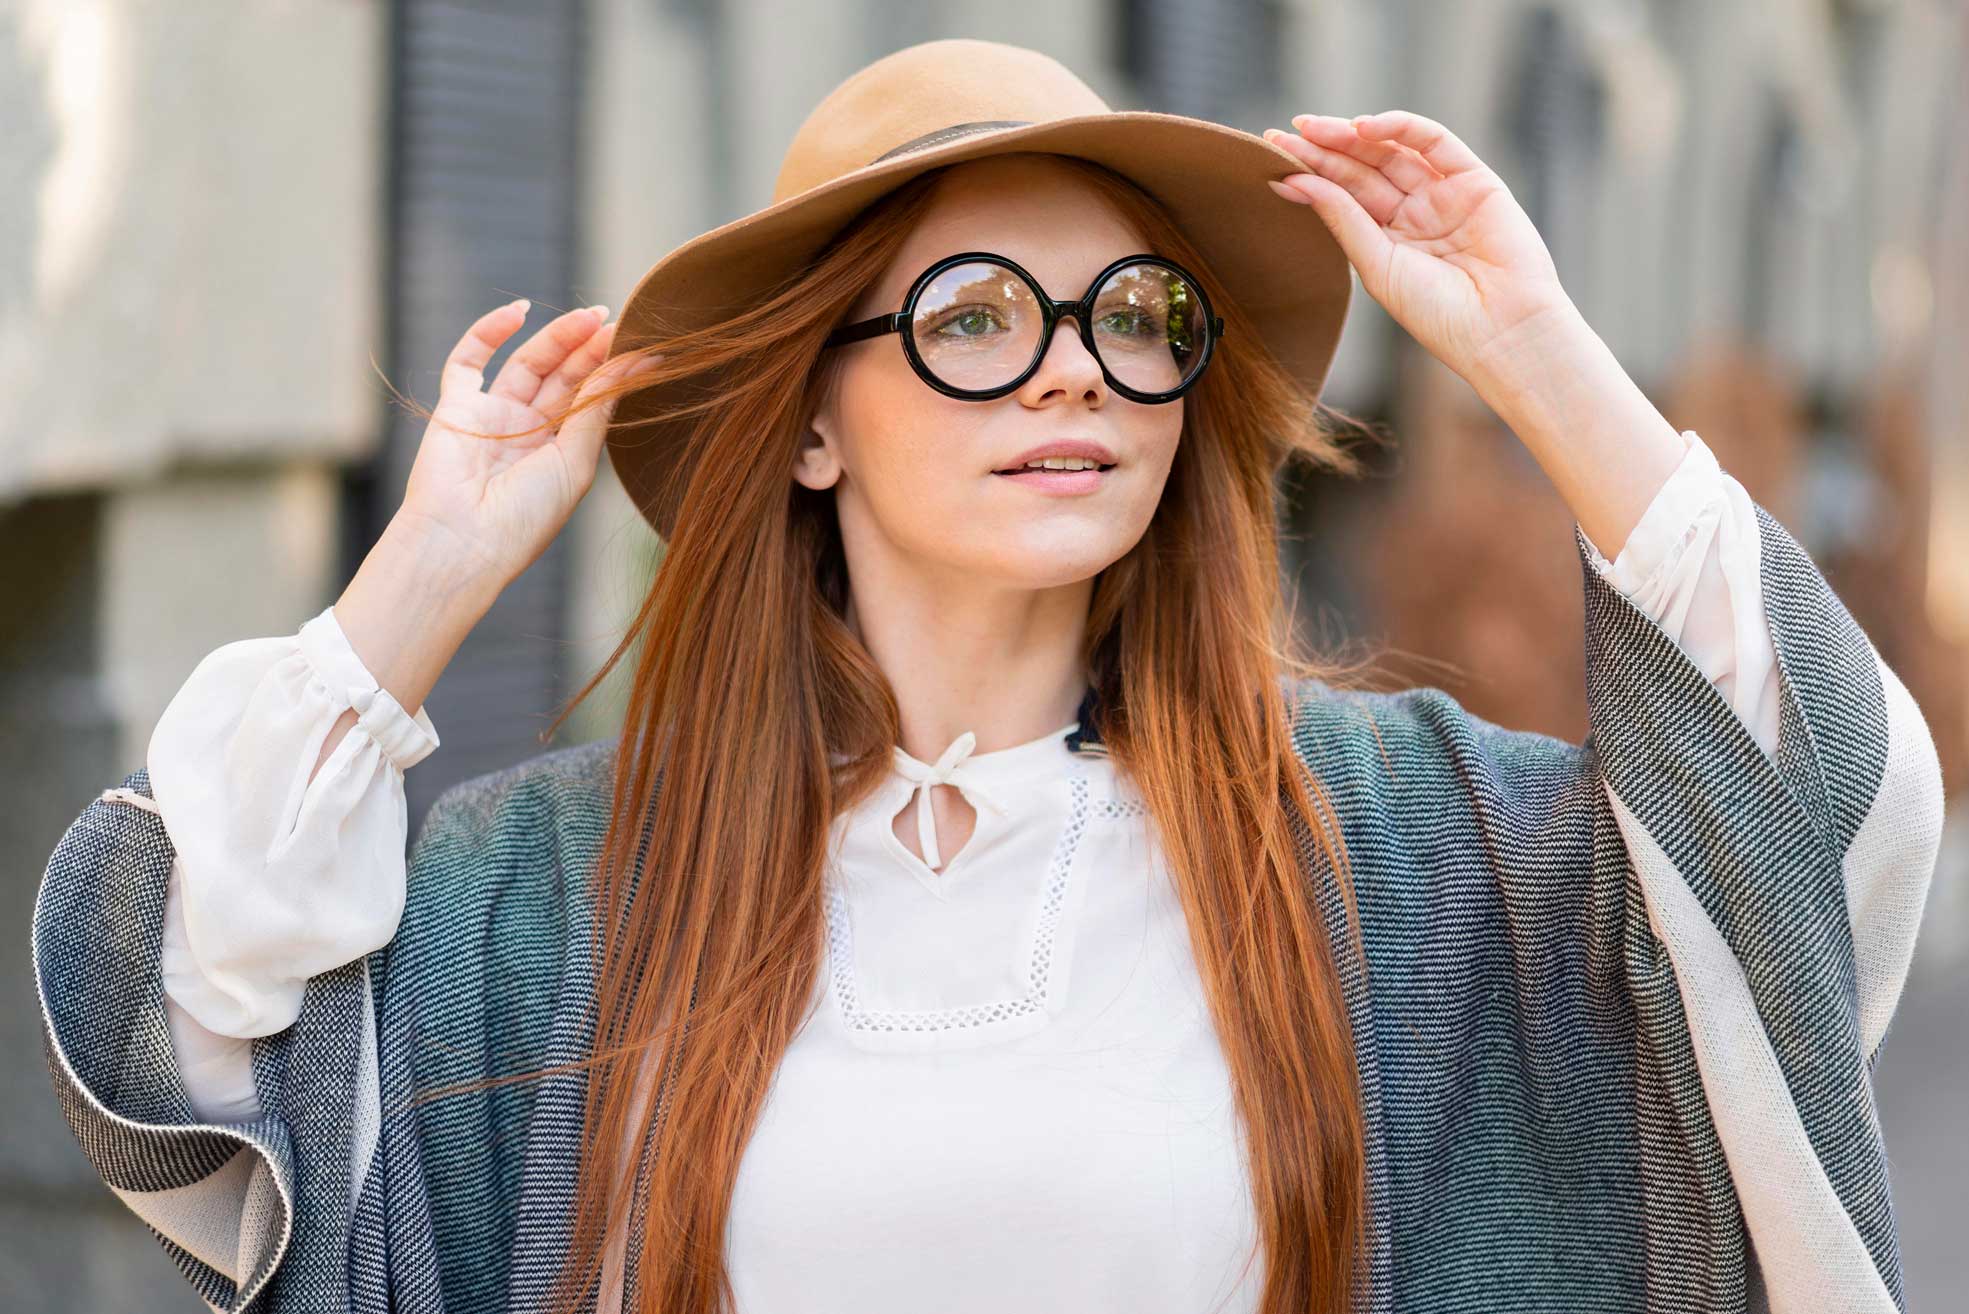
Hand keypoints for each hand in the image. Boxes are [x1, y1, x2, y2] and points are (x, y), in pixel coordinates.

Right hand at [397, 299, 660, 588]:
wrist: (464, 541)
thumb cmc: (526, 516)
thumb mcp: (574, 463)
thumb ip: (595, 410)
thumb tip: (631, 364)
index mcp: (559, 452)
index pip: (588, 399)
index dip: (610, 370)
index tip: (641, 344)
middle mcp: (527, 431)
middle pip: (562, 377)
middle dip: (588, 348)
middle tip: (616, 320)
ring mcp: (491, 416)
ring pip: (527, 362)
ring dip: (556, 336)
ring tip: (589, 316)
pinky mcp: (456, 407)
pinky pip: (468, 360)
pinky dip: (488, 331)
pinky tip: (519, 311)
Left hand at [1264, 110, 1574, 387]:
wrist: (1501, 330)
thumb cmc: (1439, 314)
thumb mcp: (1377, 264)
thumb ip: (1342, 218)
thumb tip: (1293, 182)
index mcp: (1388, 239)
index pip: (1343, 195)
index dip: (1310, 172)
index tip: (1271, 155)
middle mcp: (1415, 212)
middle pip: (1362, 168)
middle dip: (1324, 148)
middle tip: (1284, 132)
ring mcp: (1444, 193)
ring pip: (1392, 151)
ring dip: (1353, 134)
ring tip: (1313, 127)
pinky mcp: (1475, 178)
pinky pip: (1434, 142)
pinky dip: (1401, 128)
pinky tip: (1364, 127)